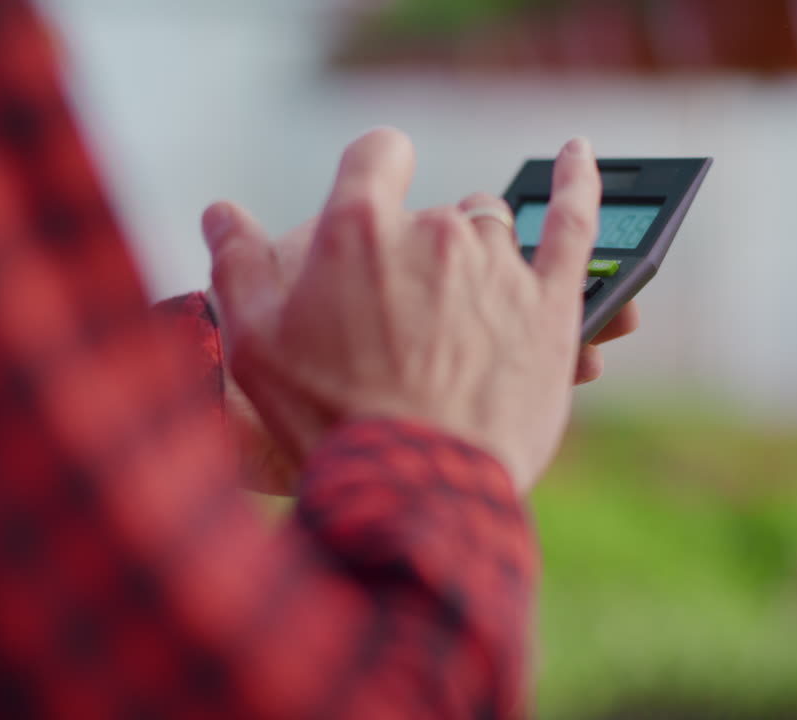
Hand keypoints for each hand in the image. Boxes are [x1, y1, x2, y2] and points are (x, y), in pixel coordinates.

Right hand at [205, 129, 606, 492]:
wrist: (411, 490)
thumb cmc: (327, 419)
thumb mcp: (254, 344)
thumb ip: (236, 264)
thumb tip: (220, 212)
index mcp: (359, 229)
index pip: (376, 154)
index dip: (371, 175)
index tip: (369, 202)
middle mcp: (434, 232)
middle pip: (433, 208)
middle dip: (418, 248)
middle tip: (400, 318)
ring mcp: (498, 265)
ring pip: (491, 227)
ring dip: (474, 256)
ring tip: (456, 319)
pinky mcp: (551, 303)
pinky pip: (574, 224)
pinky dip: (577, 183)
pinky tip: (576, 152)